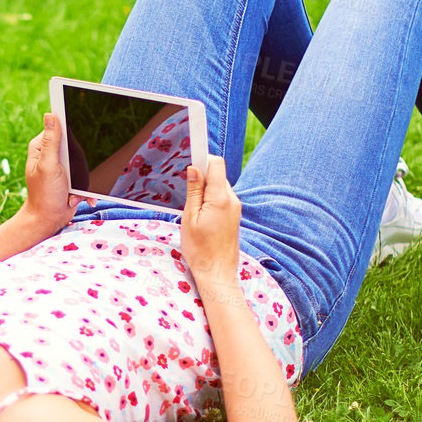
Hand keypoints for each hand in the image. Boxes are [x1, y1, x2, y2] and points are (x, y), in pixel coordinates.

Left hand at [22, 112, 92, 229]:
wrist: (49, 220)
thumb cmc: (44, 194)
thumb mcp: (48, 165)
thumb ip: (51, 141)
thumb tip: (50, 115)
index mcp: (41, 147)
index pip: (57, 127)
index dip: (69, 126)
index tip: (78, 131)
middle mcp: (50, 154)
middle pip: (73, 145)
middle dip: (79, 160)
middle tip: (71, 173)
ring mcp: (61, 166)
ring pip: (82, 161)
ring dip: (82, 176)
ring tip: (71, 190)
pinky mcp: (71, 178)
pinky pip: (84, 176)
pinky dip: (84, 188)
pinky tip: (77, 197)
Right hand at [180, 154, 242, 285]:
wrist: (217, 273)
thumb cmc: (200, 250)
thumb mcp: (189, 218)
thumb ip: (193, 191)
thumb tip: (194, 169)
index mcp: (220, 198)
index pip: (216, 164)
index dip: (203, 155)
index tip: (193, 148)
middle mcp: (232, 200)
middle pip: (217, 173)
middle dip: (201, 175)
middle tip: (186, 192)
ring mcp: (235, 207)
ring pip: (219, 185)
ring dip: (205, 189)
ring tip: (193, 210)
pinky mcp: (234, 214)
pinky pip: (222, 197)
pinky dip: (210, 198)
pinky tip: (201, 215)